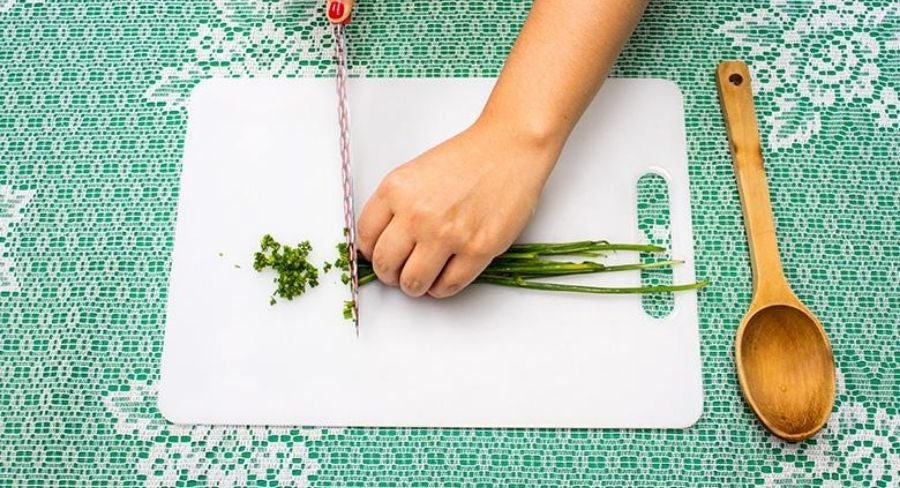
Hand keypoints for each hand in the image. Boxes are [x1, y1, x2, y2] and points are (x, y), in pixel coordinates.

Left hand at [357, 119, 561, 297]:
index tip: (380, 256)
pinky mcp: (477, 249)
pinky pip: (447, 287)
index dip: (372, 253)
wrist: (508, 148)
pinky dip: (442, 288)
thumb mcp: (415, 173)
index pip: (366, 239)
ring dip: (415, 286)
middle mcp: (417, 214)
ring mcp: (447, 234)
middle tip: (399, 273)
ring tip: (422, 277)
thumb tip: (383, 244)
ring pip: (413, 282)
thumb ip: (395, 206)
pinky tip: (444, 276)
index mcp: (396, 190)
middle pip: (386, 265)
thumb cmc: (466, 159)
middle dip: (390, 275)